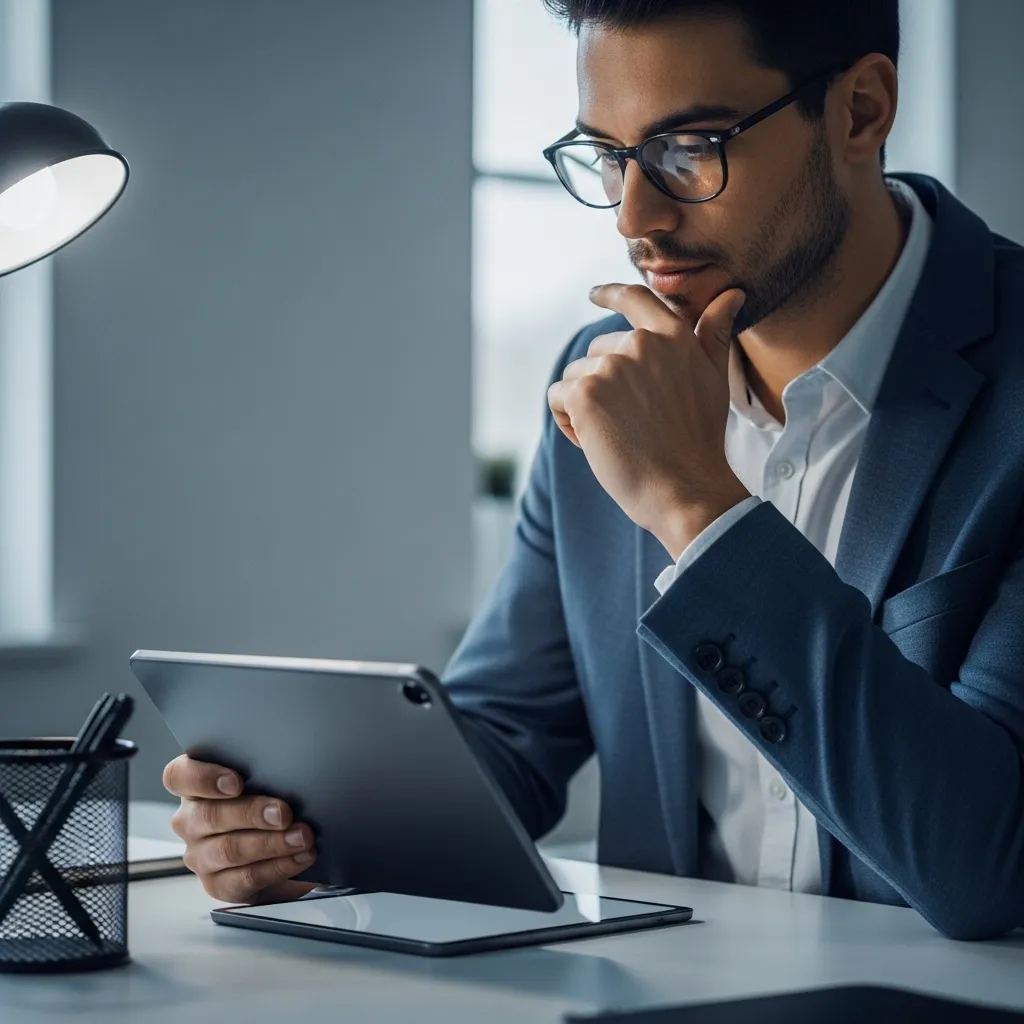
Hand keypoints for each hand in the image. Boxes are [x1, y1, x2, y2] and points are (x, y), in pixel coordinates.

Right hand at [163, 754, 318, 903]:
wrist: (273, 846)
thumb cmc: (265, 800)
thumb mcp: (261, 780)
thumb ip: (264, 772)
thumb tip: (293, 767)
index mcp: (194, 787)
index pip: (178, 776)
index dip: (203, 778)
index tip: (236, 783)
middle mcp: (190, 821)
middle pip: (209, 816)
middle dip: (252, 814)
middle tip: (284, 813)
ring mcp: (200, 855)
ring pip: (229, 850)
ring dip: (271, 843)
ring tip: (301, 837)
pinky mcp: (217, 884)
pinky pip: (245, 877)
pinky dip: (278, 866)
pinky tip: (300, 856)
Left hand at [547, 284, 749, 557]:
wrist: (685, 488)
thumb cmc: (699, 440)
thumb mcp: (714, 379)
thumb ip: (715, 334)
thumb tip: (732, 294)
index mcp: (672, 335)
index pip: (635, 298)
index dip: (610, 293)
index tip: (594, 294)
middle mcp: (639, 343)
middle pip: (596, 352)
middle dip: (603, 385)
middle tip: (632, 423)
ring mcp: (610, 367)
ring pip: (575, 377)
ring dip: (584, 406)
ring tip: (617, 435)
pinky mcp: (584, 393)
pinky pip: (558, 398)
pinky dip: (567, 422)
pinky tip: (595, 442)